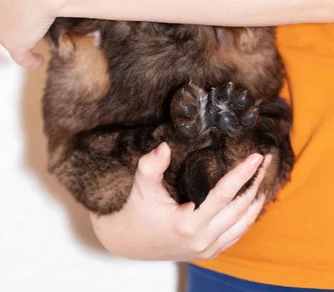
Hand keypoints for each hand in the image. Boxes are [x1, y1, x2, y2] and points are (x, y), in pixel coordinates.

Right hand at [90, 143, 270, 260]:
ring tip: (265, 177)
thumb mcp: (142, 186)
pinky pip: (237, 234)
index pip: (223, 194)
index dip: (242, 174)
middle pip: (240, 208)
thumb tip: (164, 146)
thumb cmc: (137, 211)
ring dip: (257, 200)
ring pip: (244, 224)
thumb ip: (151, 165)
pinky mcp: (210, 252)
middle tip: (267, 160)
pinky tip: (253, 201)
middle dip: (256, 182)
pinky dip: (249, 217)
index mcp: (188, 223)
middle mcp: (202, 239)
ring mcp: (208, 249)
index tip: (257, 156)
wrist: (130, 242)